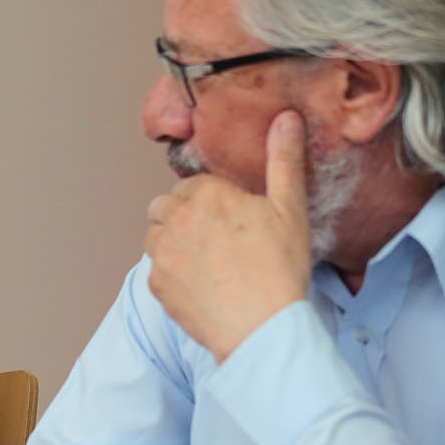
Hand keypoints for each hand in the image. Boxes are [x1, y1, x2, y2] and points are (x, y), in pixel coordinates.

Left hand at [146, 111, 310, 361]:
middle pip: (167, 206)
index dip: (215, 201)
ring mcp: (159, 252)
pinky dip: (173, 274)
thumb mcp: (289, 208)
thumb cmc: (279, 267)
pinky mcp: (154, 284)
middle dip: (186, 216)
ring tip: (209, 262)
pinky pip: (157, 270)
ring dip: (174, 242)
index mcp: (203, 193)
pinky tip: (202, 284)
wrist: (261, 327)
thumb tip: (286, 117)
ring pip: (156, 236)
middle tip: (219, 240)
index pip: (195, 185)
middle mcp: (173, 218)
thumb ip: (283, 160)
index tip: (234, 220)